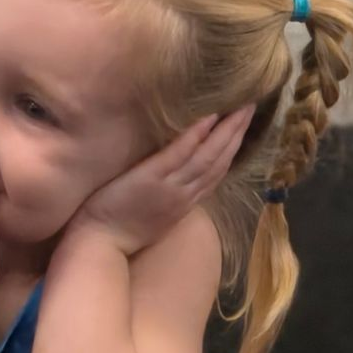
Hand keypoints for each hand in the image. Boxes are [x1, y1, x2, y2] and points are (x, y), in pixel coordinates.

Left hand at [67, 107, 253, 257]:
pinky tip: (210, 117)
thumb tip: (177, 176)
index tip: (244, 129)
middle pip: (219, 161)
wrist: (100, 244)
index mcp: (186, 202)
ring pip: (208, 156)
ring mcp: (171, 187)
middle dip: (237, 134)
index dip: (233, 150)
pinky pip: (179, 154)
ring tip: (241, 108)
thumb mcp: (155, 217)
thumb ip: (169, 197)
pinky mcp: (152, 178)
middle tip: (252, 108)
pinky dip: (196, 136)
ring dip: (227, 131)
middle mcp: (186, 194)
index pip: (216, 173)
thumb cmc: (120, 231)